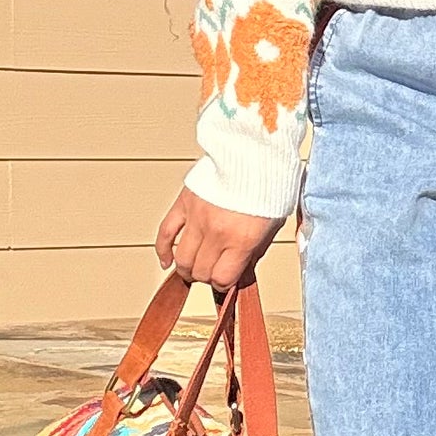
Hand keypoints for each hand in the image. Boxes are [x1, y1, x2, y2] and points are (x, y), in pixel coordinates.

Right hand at [155, 189, 283, 292]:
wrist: (256, 151)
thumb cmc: (269, 185)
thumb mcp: (272, 226)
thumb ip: (255, 252)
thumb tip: (241, 272)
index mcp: (241, 239)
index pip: (222, 278)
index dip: (224, 283)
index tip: (227, 280)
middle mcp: (217, 232)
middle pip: (200, 272)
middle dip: (207, 277)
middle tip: (213, 272)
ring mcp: (197, 218)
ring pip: (181, 259)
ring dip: (187, 269)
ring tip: (194, 268)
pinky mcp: (184, 203)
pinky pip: (165, 233)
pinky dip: (162, 251)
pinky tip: (167, 262)